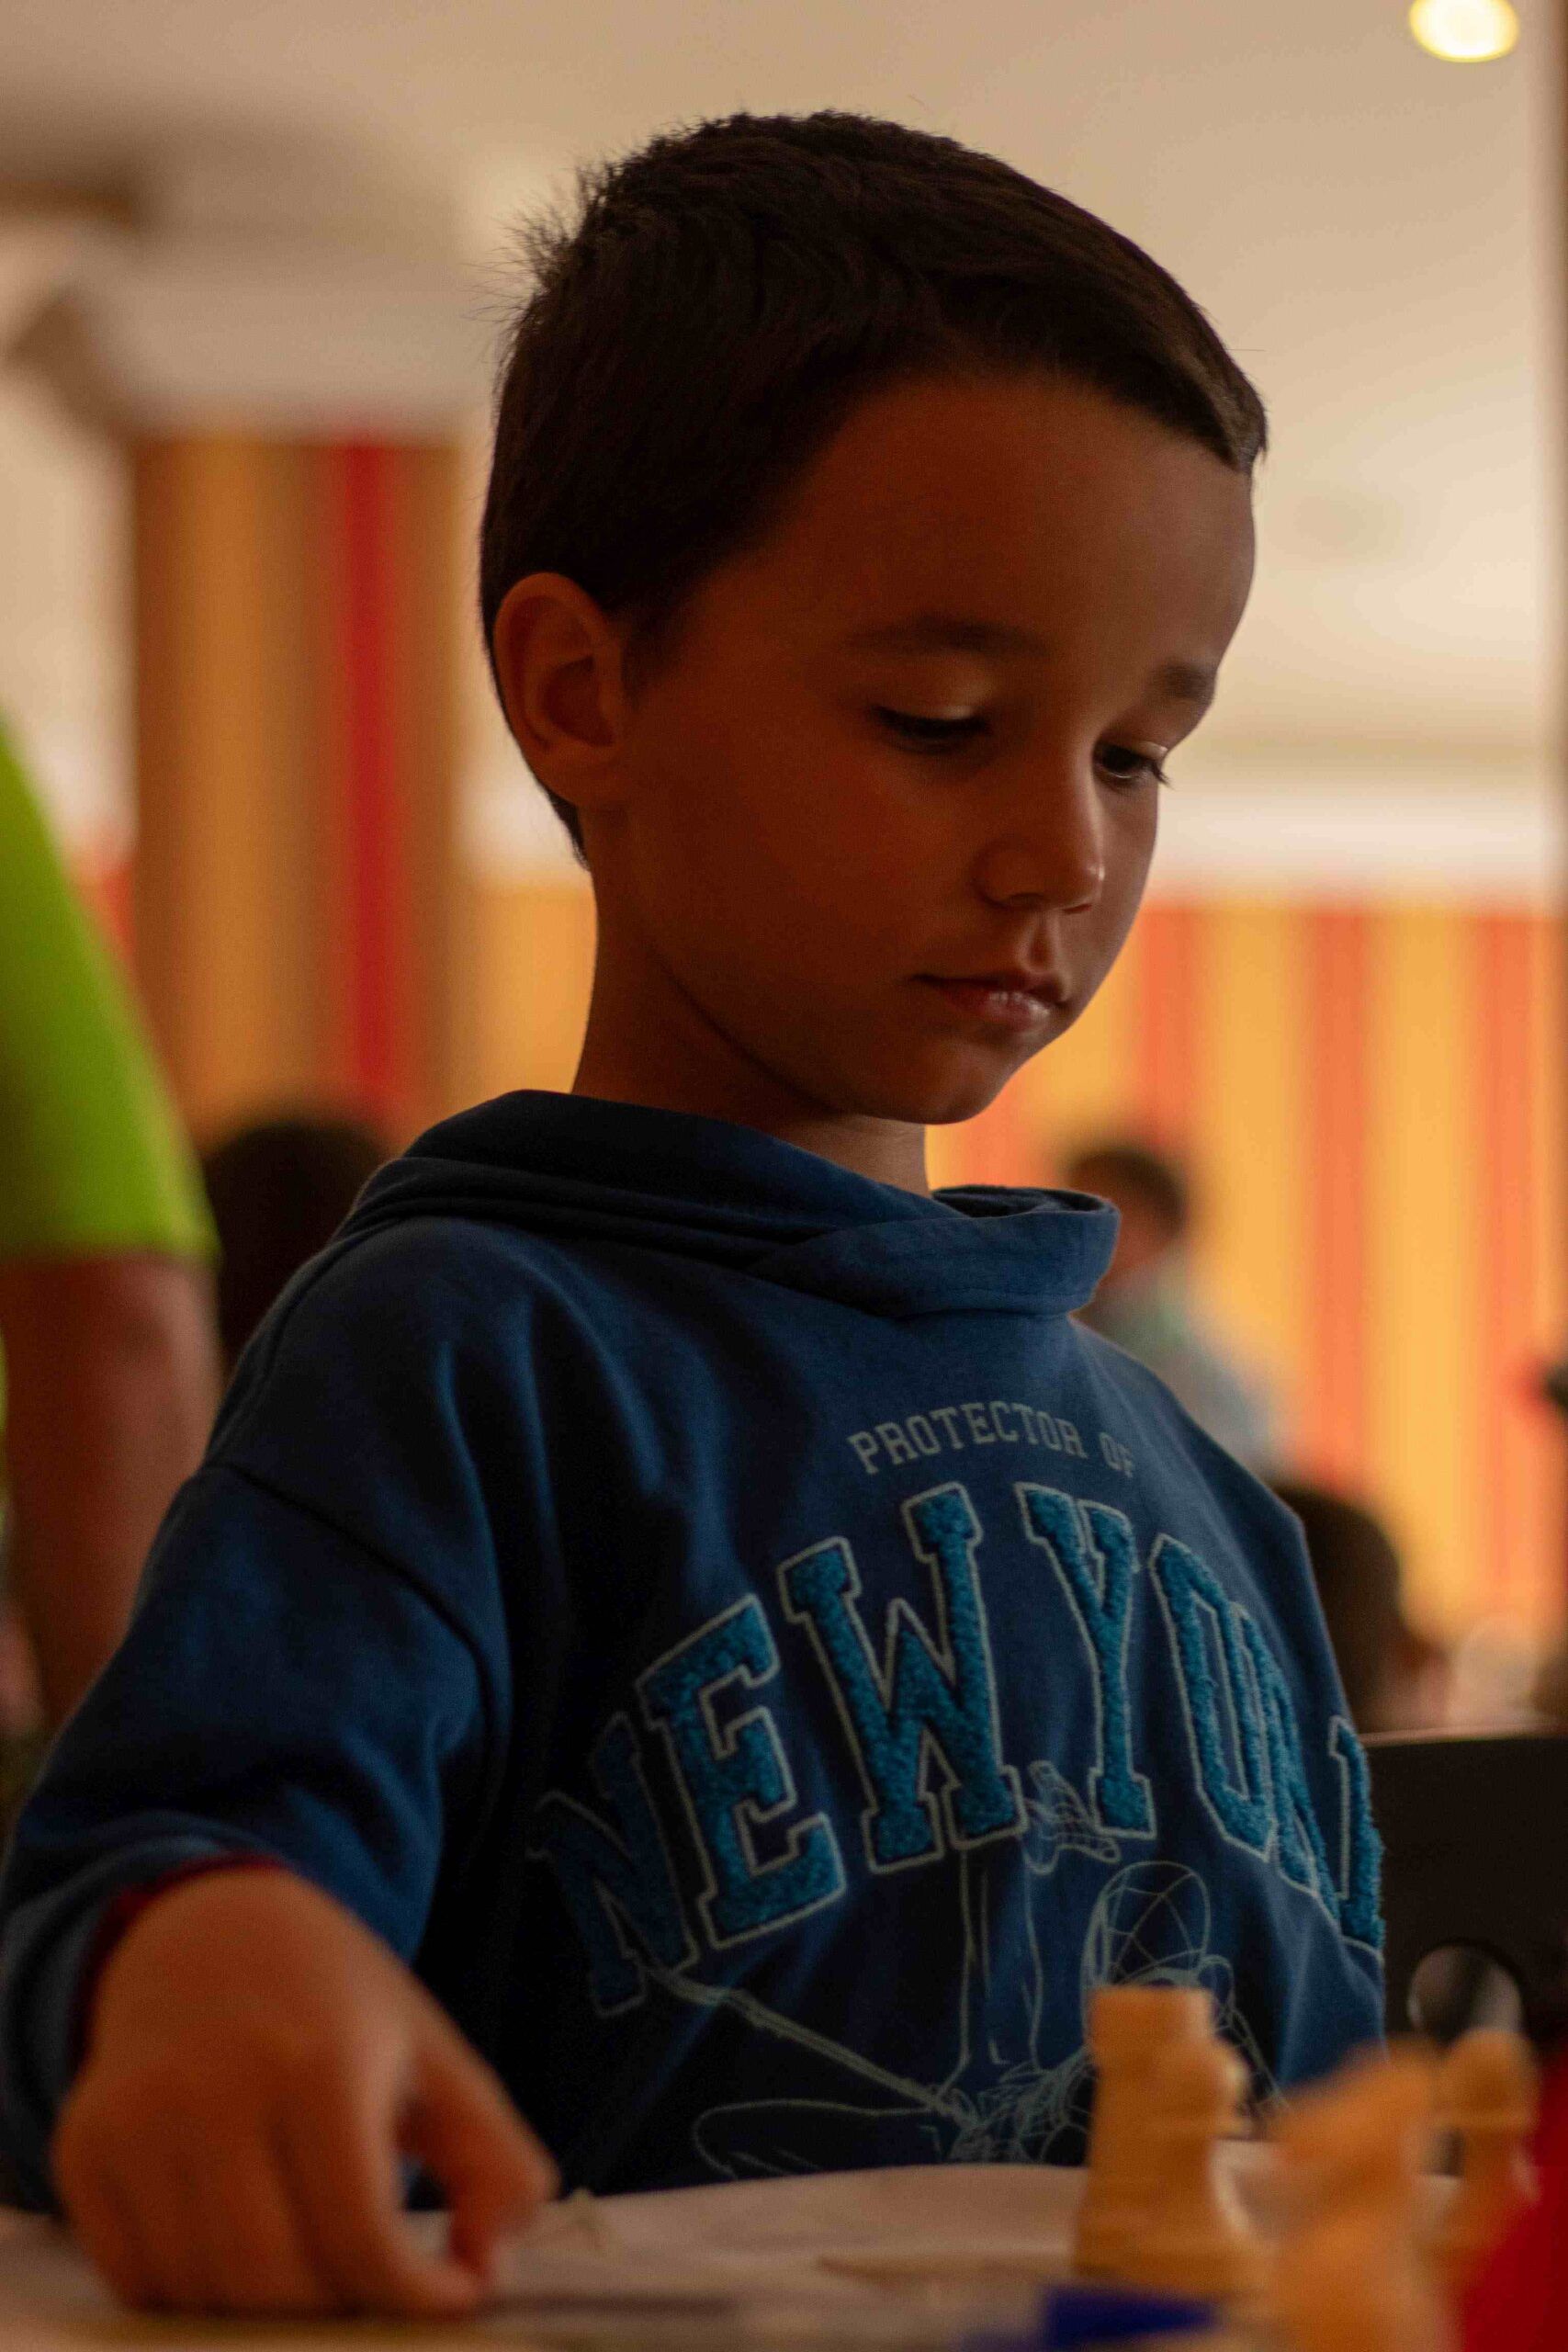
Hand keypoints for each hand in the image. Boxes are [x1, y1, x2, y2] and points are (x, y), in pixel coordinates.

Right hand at [53, 1866, 556, 2314]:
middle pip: (274, 2283)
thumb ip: (493, 2157)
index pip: (359, 2236)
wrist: (209, 1929)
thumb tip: (485, 2266)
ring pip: (201, 2296)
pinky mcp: (83, 2149)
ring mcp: (136, 2122)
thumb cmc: (335, 2003)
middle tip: (371, 2285)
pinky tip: (240, 2248)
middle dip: (338, 2310)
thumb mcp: (433, 2051)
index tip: (446, 2294)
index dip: (410, 2295)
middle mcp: (215, 2090)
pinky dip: (194, 2298)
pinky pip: (136, 2282)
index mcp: (318, 2062)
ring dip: (266, 2314)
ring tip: (312, 2262)